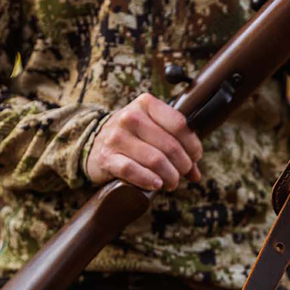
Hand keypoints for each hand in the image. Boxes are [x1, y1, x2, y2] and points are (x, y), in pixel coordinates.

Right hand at [87, 93, 202, 191]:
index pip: (180, 125)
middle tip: (184, 174)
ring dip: (170, 176)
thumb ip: (176, 145)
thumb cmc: (132, 136)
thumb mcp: (153, 130)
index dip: (193, 145)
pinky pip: (132, 170)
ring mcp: (117, 137)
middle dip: (183, 165)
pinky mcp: (107, 157)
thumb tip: (196, 174)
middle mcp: (130, 117)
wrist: (94, 143)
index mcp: (146, 104)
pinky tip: (156, 185)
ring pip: (155, 160)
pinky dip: (148, 180)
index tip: (195, 157)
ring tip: (172, 183)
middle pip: (170, 145)